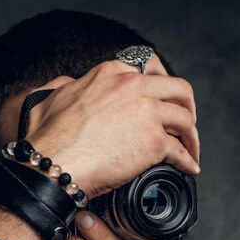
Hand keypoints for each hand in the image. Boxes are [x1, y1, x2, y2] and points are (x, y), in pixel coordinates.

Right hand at [19, 56, 199, 198]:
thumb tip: (71, 85)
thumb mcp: (52, 97)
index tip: (163, 101)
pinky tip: (188, 168)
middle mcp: (133, 87)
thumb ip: (67, 86)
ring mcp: (146, 113)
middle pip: (177, 89)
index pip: (149, 70)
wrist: (53, 164)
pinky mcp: (153, 142)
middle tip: (186, 123)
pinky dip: (188, 161)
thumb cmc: (48, 138)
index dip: (161, 87)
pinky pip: (181, 151)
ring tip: (190, 150)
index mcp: (110, 74)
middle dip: (186, 106)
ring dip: (191, 136)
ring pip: (185, 119)